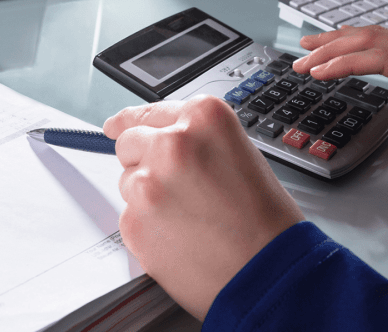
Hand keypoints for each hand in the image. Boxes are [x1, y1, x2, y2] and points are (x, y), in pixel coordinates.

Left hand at [103, 96, 303, 320]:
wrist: (272, 276)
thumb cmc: (265, 220)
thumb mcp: (238, 153)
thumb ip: (195, 138)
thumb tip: (155, 136)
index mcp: (202, 118)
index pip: (149, 111)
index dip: (131, 121)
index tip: (115, 125)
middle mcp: (172, 143)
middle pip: (129, 142)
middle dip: (143, 160)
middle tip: (174, 187)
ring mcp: (148, 183)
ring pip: (127, 181)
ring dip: (147, 195)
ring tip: (189, 217)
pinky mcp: (134, 221)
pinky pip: (129, 216)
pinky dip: (147, 227)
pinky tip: (180, 237)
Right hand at [293, 25, 387, 169]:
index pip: (374, 58)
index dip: (341, 65)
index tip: (315, 73)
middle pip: (366, 39)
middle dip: (328, 50)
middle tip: (301, 63)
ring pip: (371, 32)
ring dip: (336, 38)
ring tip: (308, 43)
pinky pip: (380, 34)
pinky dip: (356, 34)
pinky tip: (342, 35)